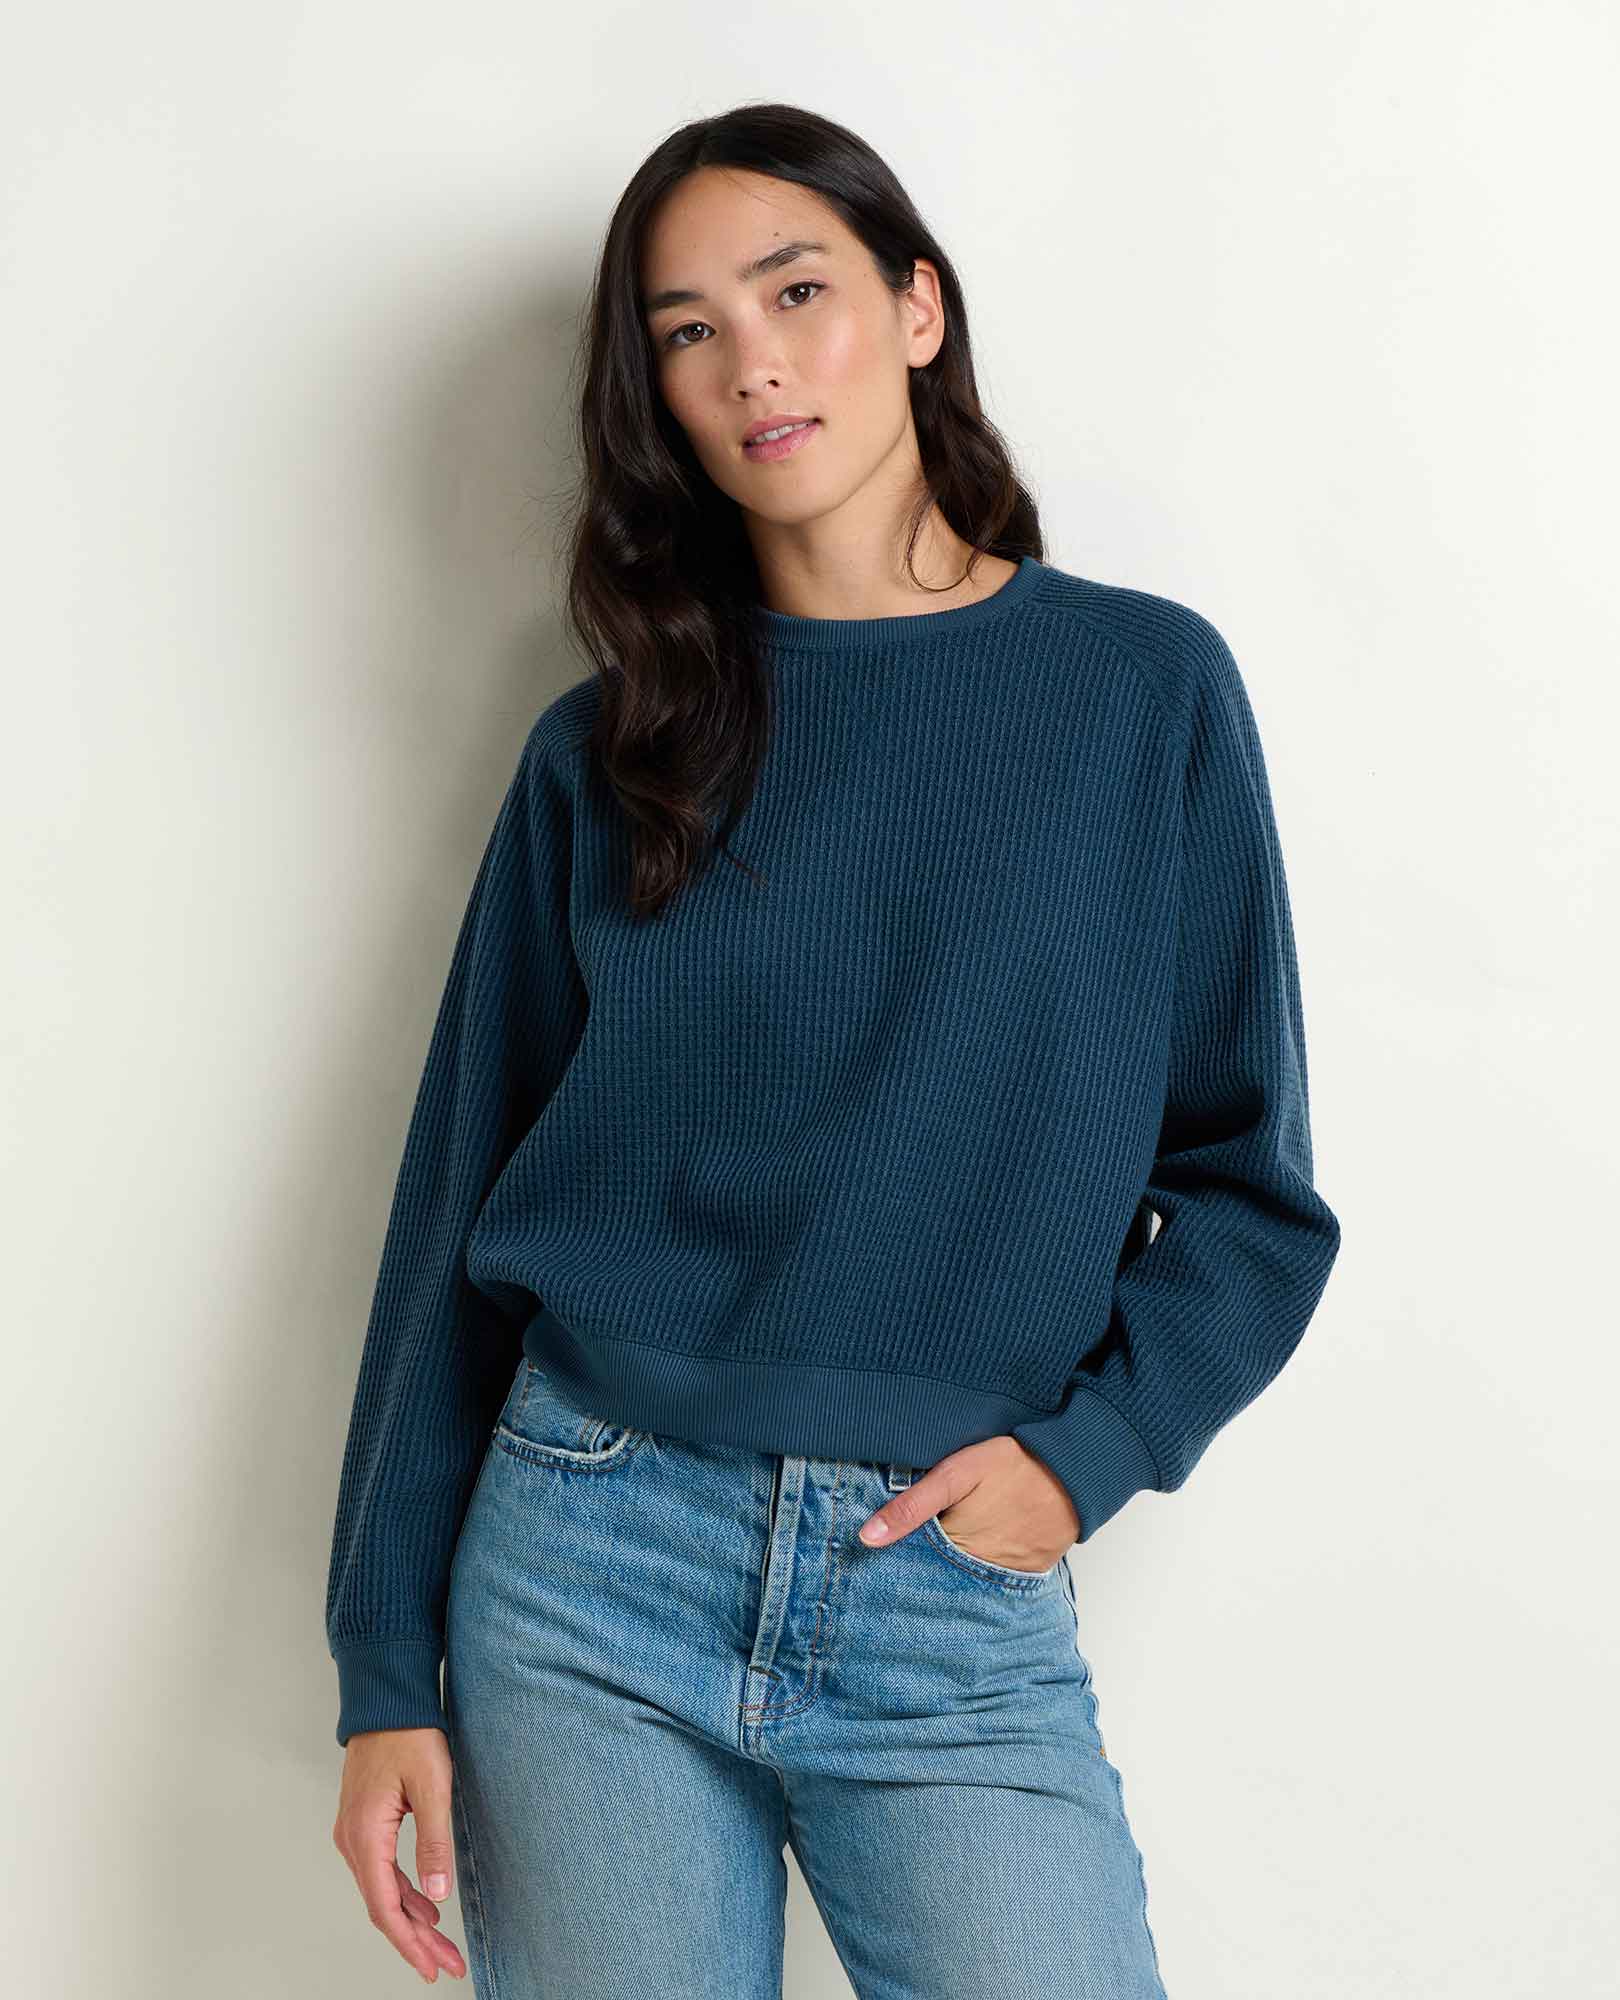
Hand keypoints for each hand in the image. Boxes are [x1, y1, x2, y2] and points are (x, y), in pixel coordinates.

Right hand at [332, 1726, 467, 1982]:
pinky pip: (382, 1871)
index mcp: (365, 1836)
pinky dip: (405, 1893)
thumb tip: (437, 1895)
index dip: (409, 1943)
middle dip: (415, 1941)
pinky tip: (426, 1906)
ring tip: (443, 1945)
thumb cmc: (410, 1735)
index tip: (431, 1966)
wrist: (387, 1700)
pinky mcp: (364, 1824)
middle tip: (447, 1965)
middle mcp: (353, 1840)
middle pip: (383, 1906)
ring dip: (412, 1920)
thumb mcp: (433, 1786)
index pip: (385, 1907)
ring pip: (383, 1891)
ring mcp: (355, 1833)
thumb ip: (434, 1842)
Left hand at [856, 1435, 1080, 1571]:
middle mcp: (980, 1572)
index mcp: (956, 1549)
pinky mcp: (1026, 1574)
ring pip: (963, 1580)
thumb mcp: (956, 1474)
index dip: (896, 1560)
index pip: (912, 1568)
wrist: (1075, 1471)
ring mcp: (1005, 1577)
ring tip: (940, 1548)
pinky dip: (979, 1568)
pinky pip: (993, 1579)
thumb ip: (911, 1505)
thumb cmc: (1013, 1464)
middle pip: (937, 1577)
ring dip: (949, 1569)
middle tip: (909, 1550)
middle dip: (920, 1567)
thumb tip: (866, 1538)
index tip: (878, 1557)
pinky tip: (973, 1548)